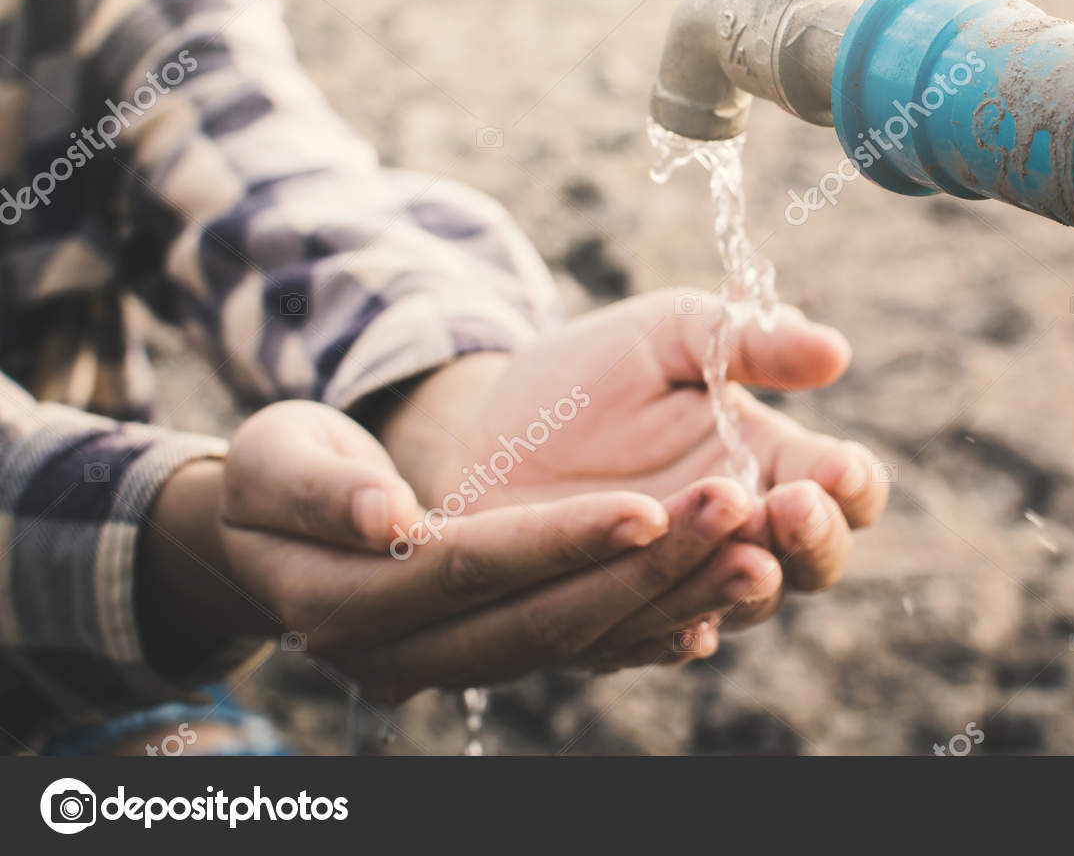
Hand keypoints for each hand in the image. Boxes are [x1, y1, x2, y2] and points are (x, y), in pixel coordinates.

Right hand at [141, 401, 778, 702]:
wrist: (268, 532)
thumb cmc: (273, 476)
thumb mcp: (277, 459)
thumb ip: (325, 488)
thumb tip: (387, 517)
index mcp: (353, 600)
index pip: (477, 569)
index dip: (563, 541)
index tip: (648, 504)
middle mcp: (409, 654)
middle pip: (546, 618)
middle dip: (645, 573)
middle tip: (736, 517)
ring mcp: (457, 661)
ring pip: (579, 642)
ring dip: (670, 603)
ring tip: (757, 556)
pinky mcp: (494, 648)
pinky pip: (581, 652)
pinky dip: (649, 633)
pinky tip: (717, 606)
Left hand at [378, 288, 888, 627]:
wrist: (486, 427)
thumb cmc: (592, 374)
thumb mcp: (670, 332)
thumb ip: (749, 340)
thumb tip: (834, 350)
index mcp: (772, 462)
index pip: (844, 488)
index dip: (851, 482)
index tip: (837, 465)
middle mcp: (746, 533)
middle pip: (815, 561)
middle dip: (814, 537)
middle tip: (794, 505)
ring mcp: (689, 581)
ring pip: (744, 604)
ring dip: (748, 580)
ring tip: (745, 551)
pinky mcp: (623, 621)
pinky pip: (659, 640)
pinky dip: (676, 632)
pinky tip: (685, 626)